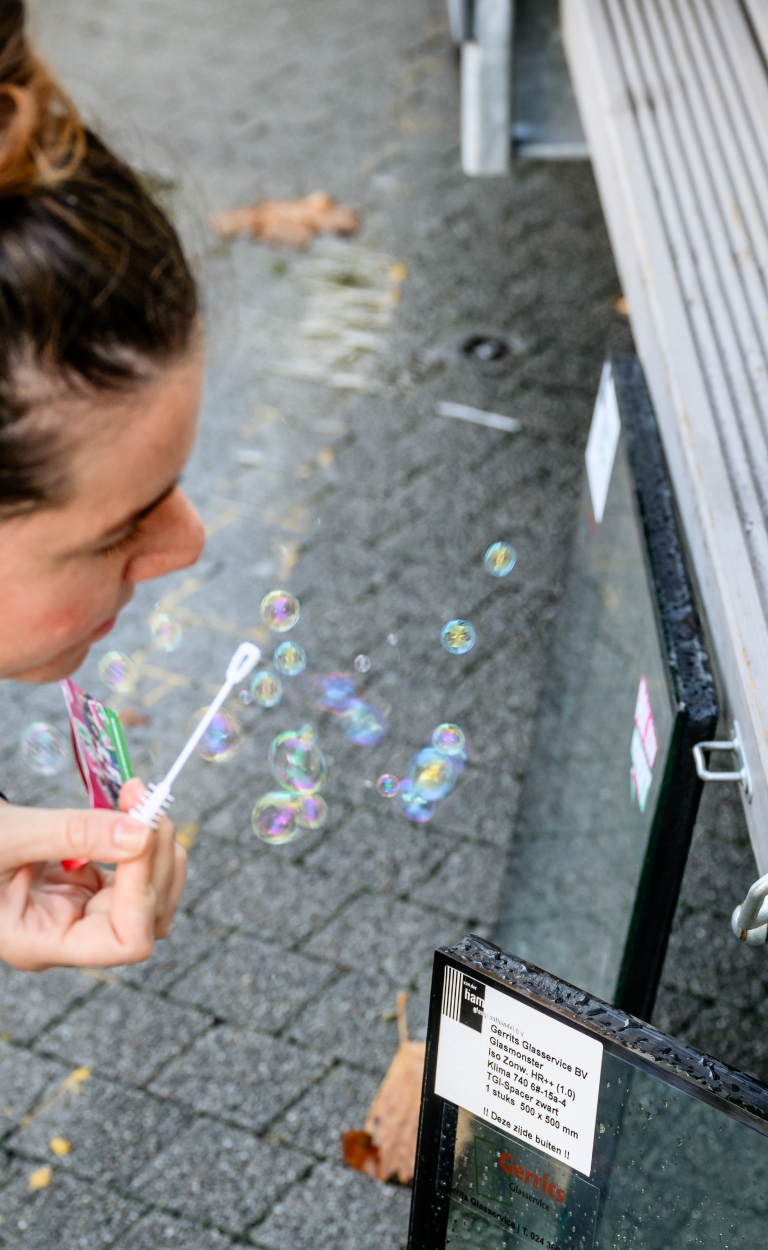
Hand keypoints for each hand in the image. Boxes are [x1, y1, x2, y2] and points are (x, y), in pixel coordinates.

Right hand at [0, 777, 185, 970]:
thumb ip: (72, 834)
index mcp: (41, 942)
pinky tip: (127, 805)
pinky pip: (132, 871)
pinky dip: (139, 838)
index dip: (144, 889)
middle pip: (147, 917)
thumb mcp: (8, 837)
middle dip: (157, 859)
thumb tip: (141, 833)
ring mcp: (77, 910)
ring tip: (140, 798)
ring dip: (155, 847)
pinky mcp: (83, 884)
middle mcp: (67, 934)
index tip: (141, 832)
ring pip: (148, 896)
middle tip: (146, 800)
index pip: (125, 941)